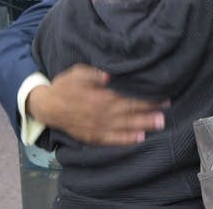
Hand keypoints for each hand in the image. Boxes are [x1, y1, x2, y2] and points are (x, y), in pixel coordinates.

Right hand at [27, 63, 167, 145]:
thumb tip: (110, 76)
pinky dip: (125, 140)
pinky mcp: (92, 136)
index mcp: (99, 96)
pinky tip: (139, 139)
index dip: (145, 97)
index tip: (161, 96)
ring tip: (159, 124)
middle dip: (149, 111)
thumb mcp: (78, 72)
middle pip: (129, 112)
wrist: (46, 106)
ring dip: (143, 125)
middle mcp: (100, 113)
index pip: (128, 97)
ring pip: (124, 126)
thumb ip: (95, 74)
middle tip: (166, 111)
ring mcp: (97, 126)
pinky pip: (111, 139)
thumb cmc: (65, 85)